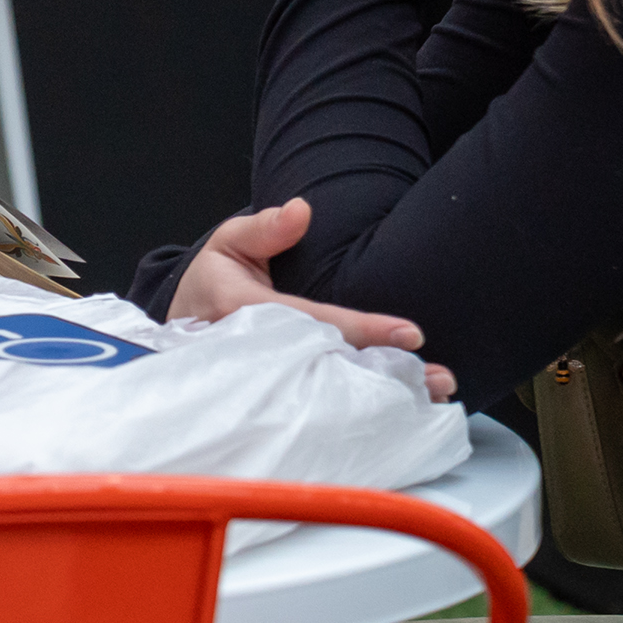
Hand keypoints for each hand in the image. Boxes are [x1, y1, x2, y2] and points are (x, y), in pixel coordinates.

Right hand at [167, 198, 456, 395]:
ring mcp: (266, 385)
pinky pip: (321, 405)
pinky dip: (361, 408)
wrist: (183, 326)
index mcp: (243, 312)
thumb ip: (265, 228)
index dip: (364, 330)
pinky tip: (401, 412)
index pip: (314, 321)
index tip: (410, 333)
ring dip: (384, 396)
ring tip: (433, 397)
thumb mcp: (228, 244)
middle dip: (386, 375)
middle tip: (438, 379)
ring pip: (330, 393)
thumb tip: (301, 210)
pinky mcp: (275, 399)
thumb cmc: (211, 282)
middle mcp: (257, 356)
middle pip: (330, 368)